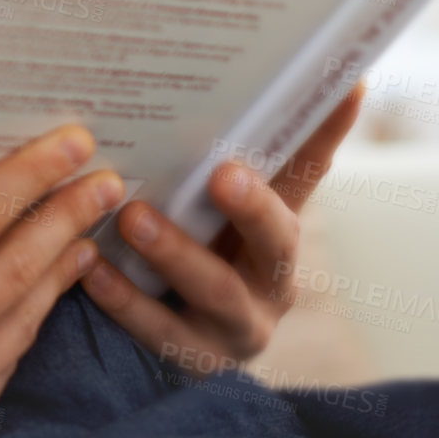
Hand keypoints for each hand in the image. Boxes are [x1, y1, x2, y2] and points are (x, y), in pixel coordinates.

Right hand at [0, 123, 122, 437]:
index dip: (26, 174)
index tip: (68, 145)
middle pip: (14, 265)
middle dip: (66, 214)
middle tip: (106, 177)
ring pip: (20, 316)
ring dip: (60, 266)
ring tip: (88, 227)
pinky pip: (4, 361)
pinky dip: (30, 317)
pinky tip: (47, 286)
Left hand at [80, 85, 363, 372]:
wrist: (173, 345)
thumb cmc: (196, 250)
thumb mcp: (217, 203)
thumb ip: (231, 150)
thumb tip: (276, 76)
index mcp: (280, 229)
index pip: (310, 172)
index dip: (326, 132)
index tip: (347, 84)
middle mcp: (272, 280)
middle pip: (277, 241)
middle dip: (252, 207)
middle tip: (221, 174)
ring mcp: (236, 326)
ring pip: (216, 292)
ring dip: (176, 253)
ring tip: (133, 216)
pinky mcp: (193, 361)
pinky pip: (160, 332)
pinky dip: (125, 300)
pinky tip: (91, 270)